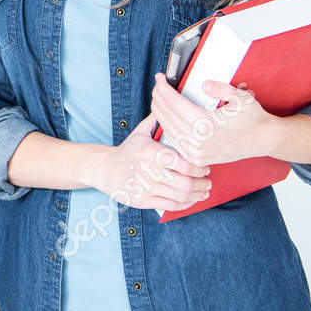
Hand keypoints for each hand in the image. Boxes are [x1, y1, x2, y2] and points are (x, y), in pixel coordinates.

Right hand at [86, 113, 210, 212]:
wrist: (102, 168)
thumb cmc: (126, 150)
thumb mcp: (139, 133)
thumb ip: (157, 121)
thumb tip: (171, 105)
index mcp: (151, 152)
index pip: (184, 164)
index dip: (200, 168)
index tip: (206, 168)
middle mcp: (149, 171)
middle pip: (186, 183)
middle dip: (202, 184)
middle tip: (208, 182)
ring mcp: (146, 188)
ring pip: (180, 196)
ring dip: (196, 195)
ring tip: (203, 192)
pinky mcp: (142, 200)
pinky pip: (170, 206)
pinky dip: (185, 204)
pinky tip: (190, 200)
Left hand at [150, 73, 274, 166]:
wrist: (264, 140)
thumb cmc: (253, 118)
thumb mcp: (241, 98)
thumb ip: (221, 89)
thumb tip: (204, 85)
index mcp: (206, 125)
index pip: (174, 103)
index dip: (163, 89)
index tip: (159, 78)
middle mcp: (198, 141)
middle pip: (167, 115)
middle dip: (158, 98)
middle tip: (157, 85)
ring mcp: (196, 152)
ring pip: (167, 129)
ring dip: (160, 112)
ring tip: (158, 98)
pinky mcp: (197, 158)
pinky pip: (175, 141)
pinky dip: (167, 127)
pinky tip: (165, 116)